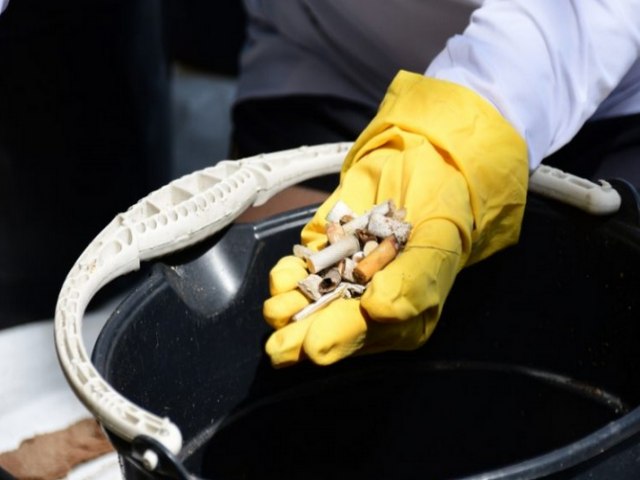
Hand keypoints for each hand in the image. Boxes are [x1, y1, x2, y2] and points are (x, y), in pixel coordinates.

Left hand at [263, 70, 528, 366]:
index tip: (313, 347)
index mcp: (405, 312)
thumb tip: (378, 312)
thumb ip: (413, 281)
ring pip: (310, 302)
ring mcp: (344, 278)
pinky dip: (288, 276)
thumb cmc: (442, 205)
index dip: (340, 339)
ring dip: (290, 307)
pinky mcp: (325, 255)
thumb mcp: (438, 240)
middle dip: (304, 334)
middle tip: (278, 346)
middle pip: (331, 325)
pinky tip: (281, 279)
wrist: (423, 160)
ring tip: (276, 308)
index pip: (367, 333)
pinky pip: (301, 272)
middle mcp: (371, 302)